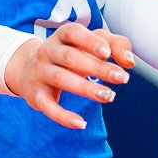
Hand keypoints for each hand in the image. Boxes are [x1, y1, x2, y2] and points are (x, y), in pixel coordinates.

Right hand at [2, 23, 134, 128]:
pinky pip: (48, 106)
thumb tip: (130, 61)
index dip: (90, 41)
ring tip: (109, 96)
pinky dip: (63, 116)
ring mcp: (41, 73)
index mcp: (62, 36)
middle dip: (97, 68)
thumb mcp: (89, 43)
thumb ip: (114, 45)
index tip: (107, 52)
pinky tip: (81, 123)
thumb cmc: (70, 54)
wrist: (27, 68)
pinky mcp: (36, 96)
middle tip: (122, 78)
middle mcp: (48, 52)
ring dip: (85, 88)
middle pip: (71, 57)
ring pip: (61, 79)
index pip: (73, 33)